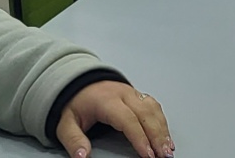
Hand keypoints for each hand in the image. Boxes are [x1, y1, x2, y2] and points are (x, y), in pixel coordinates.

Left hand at [53, 81, 171, 157]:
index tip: (148, 154)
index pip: (128, 119)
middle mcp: (123, 94)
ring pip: (153, 109)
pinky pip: (154, 106)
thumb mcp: (66, 123)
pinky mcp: (137, 95)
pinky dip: (162, 121)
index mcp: (107, 100)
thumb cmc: (76, 104)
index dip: (139, 137)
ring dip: (163, 129)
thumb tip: (82, 156)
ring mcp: (132, 92)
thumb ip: (74, 140)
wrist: (79, 84)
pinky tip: (166, 136)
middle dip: (157, 136)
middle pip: (146, 113)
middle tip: (164, 155)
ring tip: (168, 149)